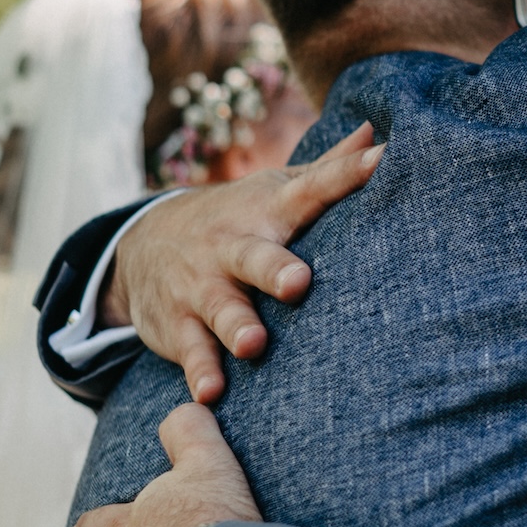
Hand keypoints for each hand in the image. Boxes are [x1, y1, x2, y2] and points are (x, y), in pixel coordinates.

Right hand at [104, 122, 384, 401]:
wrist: (145, 243)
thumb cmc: (241, 219)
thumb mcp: (277, 190)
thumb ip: (328, 170)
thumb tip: (376, 132)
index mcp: (267, 210)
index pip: (312, 189)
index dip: (347, 174)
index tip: (381, 161)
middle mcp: (232, 245)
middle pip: (256, 256)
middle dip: (275, 269)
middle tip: (298, 283)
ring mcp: (202, 286)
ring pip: (221, 308)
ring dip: (236, 326)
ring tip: (253, 345)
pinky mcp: (179, 325)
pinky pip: (190, 351)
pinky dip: (200, 373)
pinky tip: (210, 395)